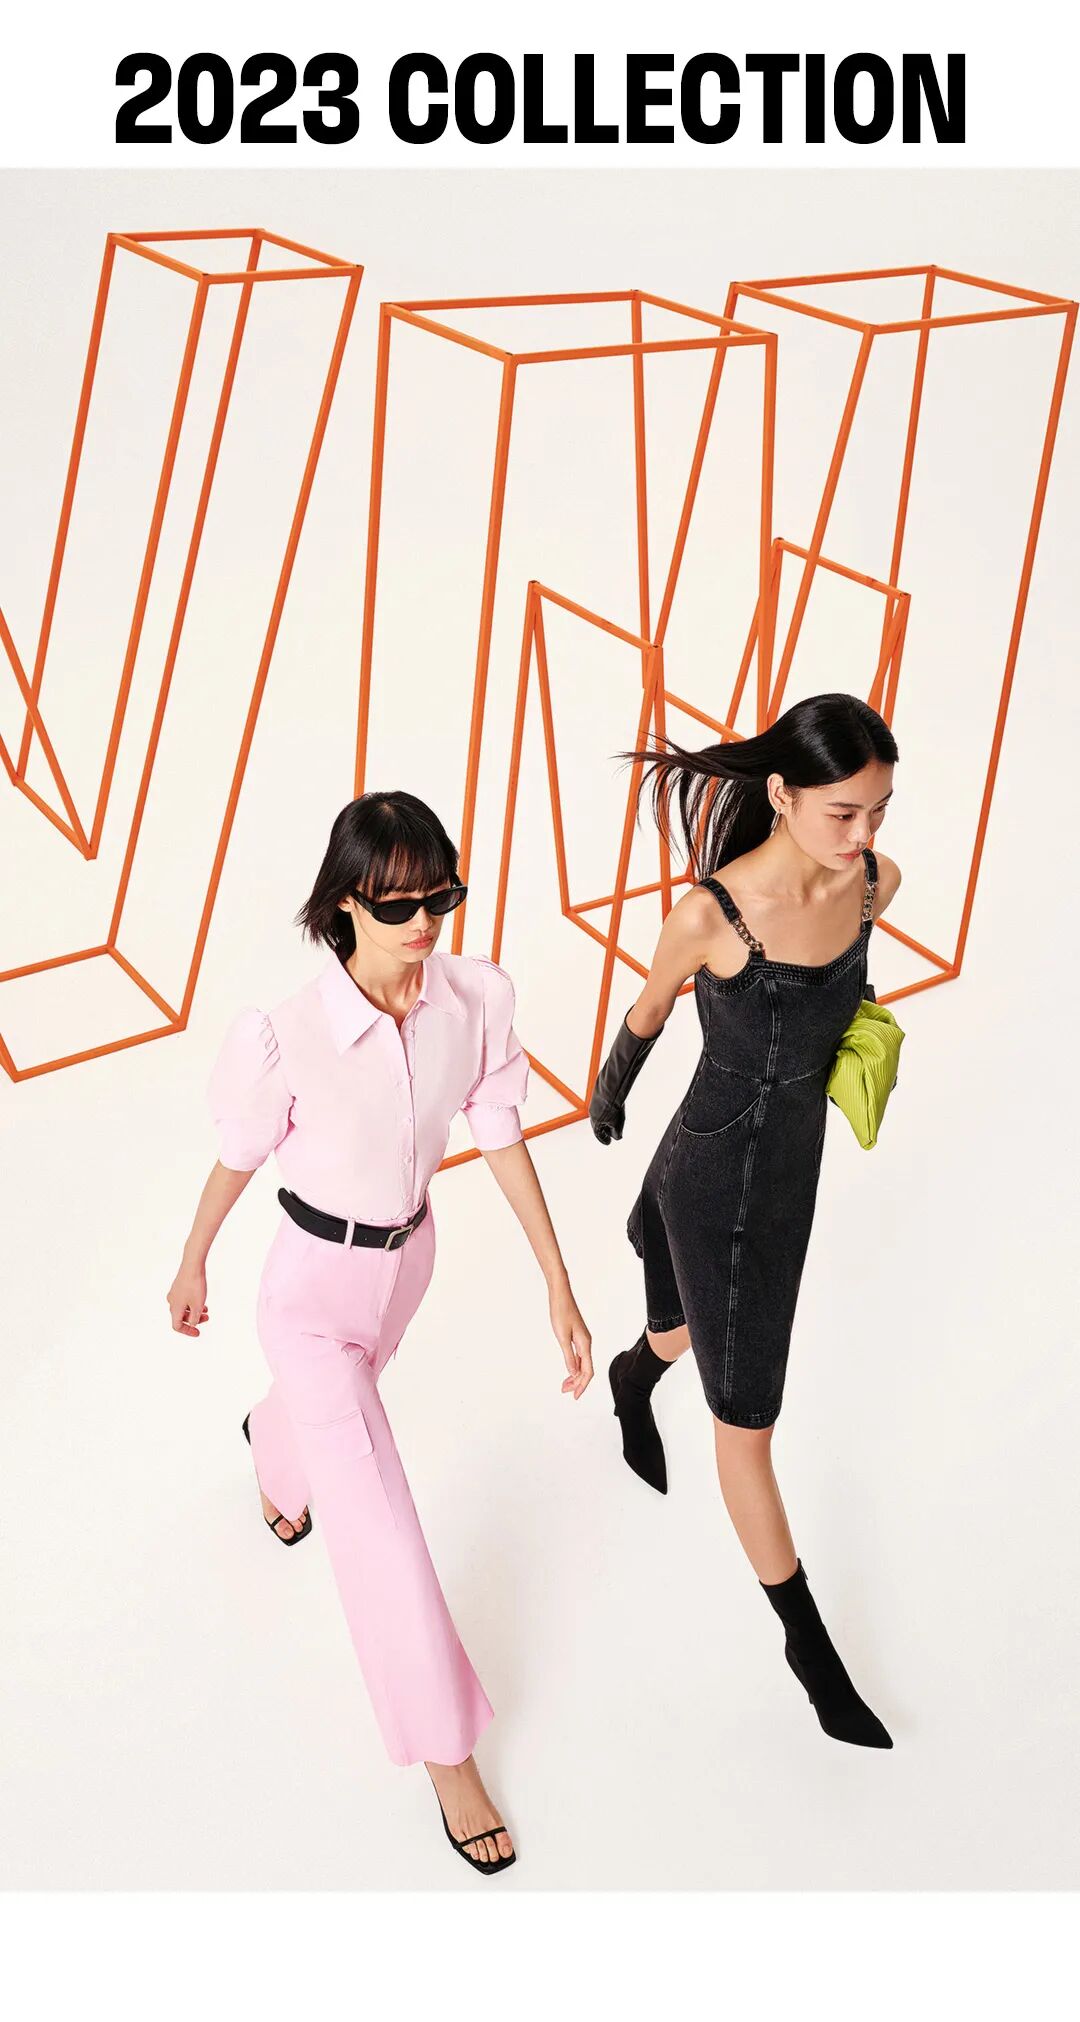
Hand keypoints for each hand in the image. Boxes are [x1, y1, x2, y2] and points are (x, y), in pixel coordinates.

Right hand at [167, 1262, 208, 1336]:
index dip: (187, 1331)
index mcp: (175, 1308)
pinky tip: (202, 1301)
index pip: (177, 1326)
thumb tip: (192, 1323)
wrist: (192, 1266)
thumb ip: (195, 1318)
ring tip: (206, 1310)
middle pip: (181, 1317)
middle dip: (194, 1320)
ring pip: (184, 1308)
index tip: (198, 1332)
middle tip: (207, 1318)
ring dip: (194, 1311)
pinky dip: (192, 1304)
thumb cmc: (195, 1285)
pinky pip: (184, 1300)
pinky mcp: (178, 1287)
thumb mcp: (198, 1305)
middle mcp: (172, 1302)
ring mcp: (174, 1293)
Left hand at [549, 1279, 592, 1397]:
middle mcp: (586, 1342)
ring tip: (565, 1384)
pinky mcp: (578, 1336)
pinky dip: (574, 1365)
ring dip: (575, 1375)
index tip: (575, 1396)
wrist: (560, 1294)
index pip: (587, 1371)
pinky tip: (568, 1370)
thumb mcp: (562, 1336)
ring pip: (583, 1363)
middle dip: (577, 1382)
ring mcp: (583, 1339)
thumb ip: (568, 1356)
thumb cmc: (561, 1312)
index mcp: (584, 1344)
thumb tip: (573, 1372)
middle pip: (586, 1369)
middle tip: (565, 1391)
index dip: (582, 1385)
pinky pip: (579, 1356)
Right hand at [588, 1095, 623, 1145]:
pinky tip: (613, 1111)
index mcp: (595, 1121)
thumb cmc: (612, 1105)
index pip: (598, 1134)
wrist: (610, 1087)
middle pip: (598, 1125)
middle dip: (605, 1131)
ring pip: (600, 1117)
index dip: (604, 1139)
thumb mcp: (616, 1121)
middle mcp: (592, 1113)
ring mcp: (595, 1105)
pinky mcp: (599, 1098)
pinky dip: (607, 1114)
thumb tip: (618, 1137)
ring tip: (613, 1123)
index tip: (608, 1143)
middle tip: (610, 1135)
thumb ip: (616, 1131)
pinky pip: (602, 1109)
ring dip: (606, 1122)